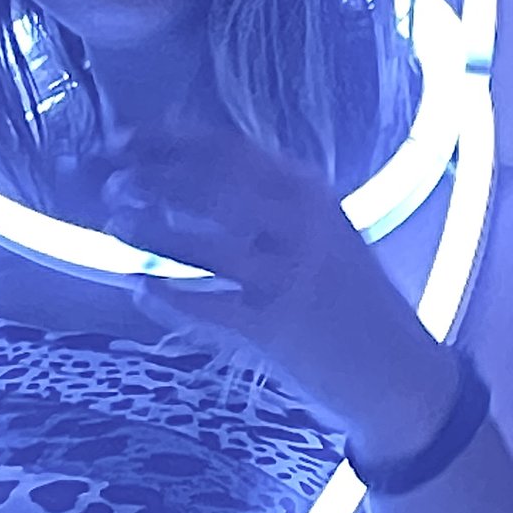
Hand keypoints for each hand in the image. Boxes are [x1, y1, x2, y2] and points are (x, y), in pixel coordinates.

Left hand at [101, 123, 456, 461]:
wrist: (401, 373)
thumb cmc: (352, 303)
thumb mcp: (321, 233)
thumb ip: (268, 202)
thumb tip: (187, 173)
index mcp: (309, 193)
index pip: (228, 149)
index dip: (167, 140)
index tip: (122, 139)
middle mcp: (301, 225)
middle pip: (210, 185)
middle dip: (152, 179)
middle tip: (111, 182)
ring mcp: (289, 275)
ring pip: (203, 242)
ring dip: (151, 231)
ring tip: (115, 225)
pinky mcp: (277, 328)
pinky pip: (206, 304)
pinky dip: (166, 295)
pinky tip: (138, 288)